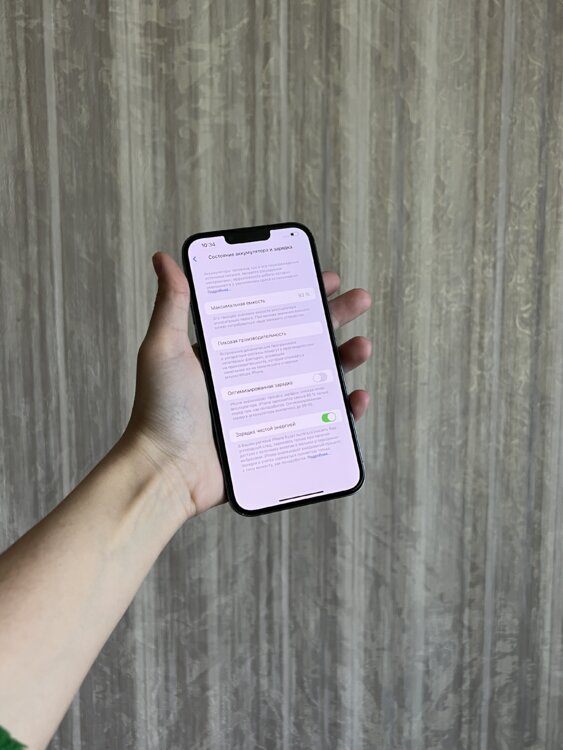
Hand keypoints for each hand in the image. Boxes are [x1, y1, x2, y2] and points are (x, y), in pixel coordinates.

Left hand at [122, 251, 371, 521]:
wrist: (166, 472)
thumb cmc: (160, 410)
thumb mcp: (164, 348)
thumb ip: (172, 305)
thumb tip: (164, 259)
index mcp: (230, 350)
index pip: (273, 314)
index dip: (301, 295)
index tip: (324, 278)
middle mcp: (253, 375)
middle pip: (303, 340)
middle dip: (335, 319)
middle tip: (359, 301)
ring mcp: (269, 407)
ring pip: (318, 377)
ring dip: (345, 359)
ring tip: (362, 346)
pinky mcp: (280, 437)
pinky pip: (320, 421)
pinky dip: (344, 410)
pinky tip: (356, 399)